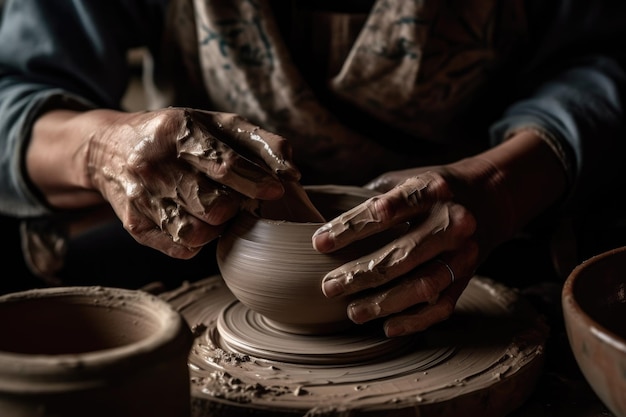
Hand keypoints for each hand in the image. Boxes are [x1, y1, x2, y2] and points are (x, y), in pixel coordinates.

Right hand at [86, 108, 299, 257]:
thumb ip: (259, 142)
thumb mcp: (215, 124)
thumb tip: (293, 172)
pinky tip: (197, 220)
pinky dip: (197, 241)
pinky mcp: (134, 226)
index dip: (256, 181)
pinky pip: (179, 248)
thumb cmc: (176, 135)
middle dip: (236, 206)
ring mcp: (140, 198)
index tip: (276, 190)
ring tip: (216, 209)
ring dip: (217, 226)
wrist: (109, 148)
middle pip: (213, 205)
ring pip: (196, 233)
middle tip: (238, 198)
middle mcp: (153, 165)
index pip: (224, 165)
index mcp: (176, 131)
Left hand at [311, 129, 567, 335]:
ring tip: (352, 312)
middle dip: (360, 274)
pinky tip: (387, 326)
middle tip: (329, 286)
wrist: (489, 197)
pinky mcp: (469, 276)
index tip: (319, 244)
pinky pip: (442, 306)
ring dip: (384, 302)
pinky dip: (415, 320)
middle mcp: (453, 221)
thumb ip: (372, 196)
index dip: (351, 228)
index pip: (387, 211)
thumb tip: (324, 218)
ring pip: (423, 285)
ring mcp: (464, 252)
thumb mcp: (405, 179)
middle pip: (402, 254)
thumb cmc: (430, 190)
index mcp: (432, 189)